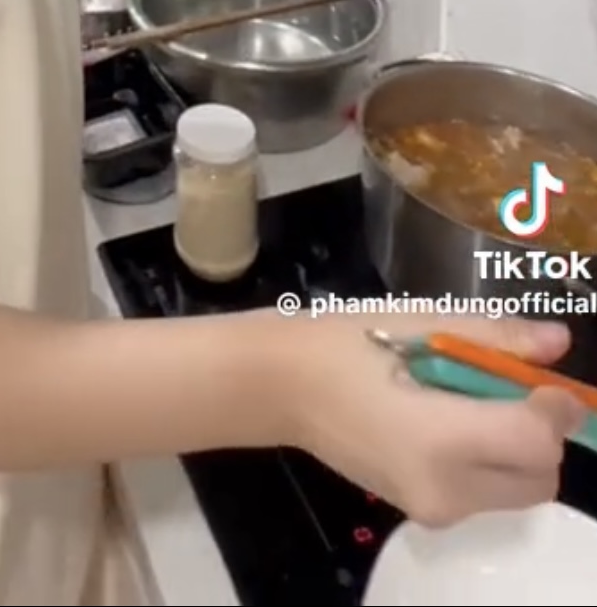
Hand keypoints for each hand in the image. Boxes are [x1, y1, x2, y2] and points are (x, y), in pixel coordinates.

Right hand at [282, 312, 583, 526]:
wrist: (280, 386)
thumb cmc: (344, 343)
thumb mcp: (420, 324)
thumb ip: (495, 337)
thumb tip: (556, 342)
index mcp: (439, 440)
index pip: (536, 441)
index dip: (552, 406)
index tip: (538, 373)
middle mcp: (444, 490)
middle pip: (540, 477)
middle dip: (538, 431)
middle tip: (502, 382)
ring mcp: (433, 509)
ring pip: (518, 488)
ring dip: (516, 446)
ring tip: (466, 395)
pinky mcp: (424, 513)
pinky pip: (487, 491)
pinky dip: (489, 458)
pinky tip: (446, 415)